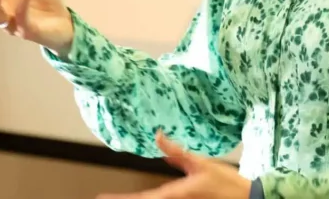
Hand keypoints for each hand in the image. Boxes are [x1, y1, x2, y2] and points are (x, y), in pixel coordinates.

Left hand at [97, 132, 250, 198]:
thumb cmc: (226, 183)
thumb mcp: (201, 163)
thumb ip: (177, 152)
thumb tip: (157, 136)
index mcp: (174, 194)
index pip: (142, 198)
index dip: (121, 198)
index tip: (102, 196)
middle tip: (105, 197)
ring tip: (119, 196)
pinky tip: (147, 195)